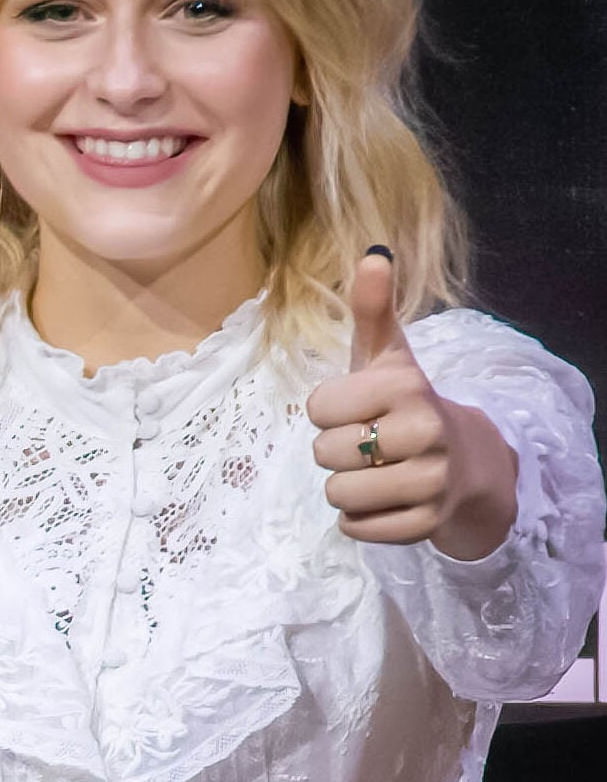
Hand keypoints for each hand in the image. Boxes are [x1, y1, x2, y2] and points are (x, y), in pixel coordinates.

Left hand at [306, 250, 517, 560]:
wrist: (464, 461)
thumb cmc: (405, 402)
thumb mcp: (387, 355)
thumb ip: (373, 309)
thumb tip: (374, 253)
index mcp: (405, 387)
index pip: (318, 408)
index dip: (327, 410)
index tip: (356, 407)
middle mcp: (423, 432)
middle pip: (325, 453)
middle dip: (335, 449)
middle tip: (368, 441)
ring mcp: (429, 482)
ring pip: (338, 494)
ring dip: (344, 485)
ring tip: (374, 470)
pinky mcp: (426, 524)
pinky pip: (357, 527)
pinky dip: (359, 518)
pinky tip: (384, 498)